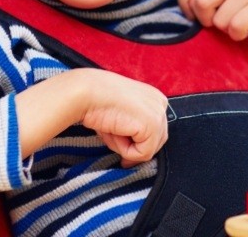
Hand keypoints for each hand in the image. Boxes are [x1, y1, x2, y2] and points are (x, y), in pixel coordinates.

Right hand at [16, 68, 167, 167]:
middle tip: (112, 137)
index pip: (155, 129)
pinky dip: (125, 150)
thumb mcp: (121, 112)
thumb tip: (136, 152)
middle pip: (156, 141)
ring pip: (148, 149)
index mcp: (154, 96)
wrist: (87, 92)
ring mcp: (159, 114)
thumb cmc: (97, 100)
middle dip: (134, 146)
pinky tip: (114, 131)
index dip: (137, 140)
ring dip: (127, 147)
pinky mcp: (153, 126)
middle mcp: (160, 103)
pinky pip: (143, 154)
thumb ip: (133, 126)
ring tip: (111, 130)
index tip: (121, 143)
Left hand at [178, 0, 247, 40]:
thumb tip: (189, 6)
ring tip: (240, 23)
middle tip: (218, 22)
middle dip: (205, 20)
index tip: (194, 15)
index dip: (185, 2)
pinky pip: (236, 27)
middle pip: (200, 4)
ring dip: (227, 29)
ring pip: (218, 20)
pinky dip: (240, 34)